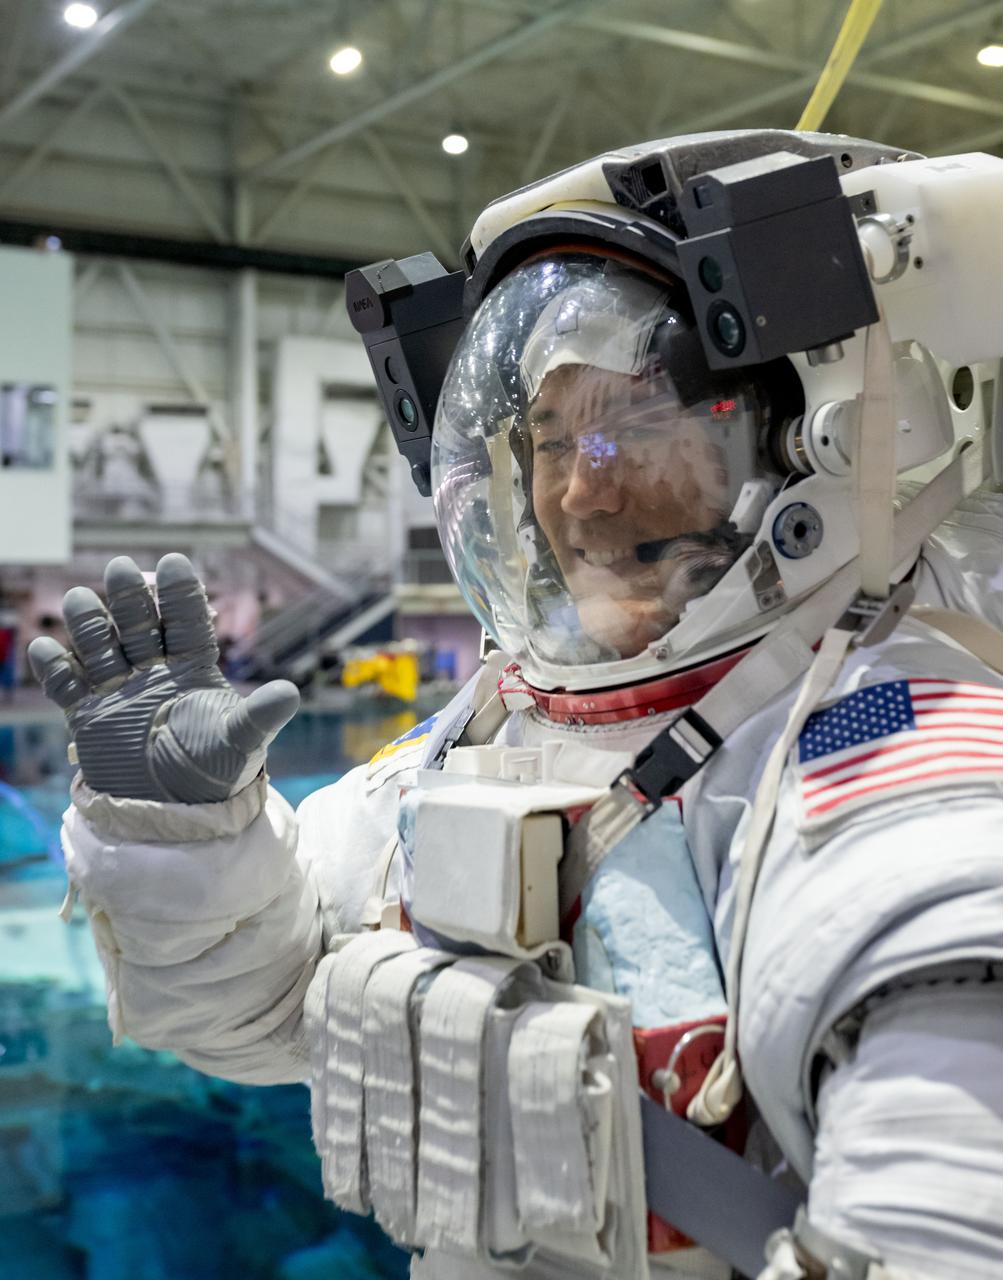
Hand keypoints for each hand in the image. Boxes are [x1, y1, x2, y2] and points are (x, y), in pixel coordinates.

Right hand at [28, 554, 299, 803]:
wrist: (179, 812)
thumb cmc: (217, 771)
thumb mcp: (241, 742)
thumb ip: (259, 716)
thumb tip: (291, 694)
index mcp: (192, 669)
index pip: (186, 623)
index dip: (180, 594)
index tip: (173, 561)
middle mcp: (154, 672)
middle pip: (139, 625)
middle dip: (131, 598)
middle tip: (120, 567)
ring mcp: (119, 690)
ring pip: (101, 647)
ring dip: (91, 624)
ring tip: (81, 599)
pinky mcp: (89, 716)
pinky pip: (67, 686)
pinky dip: (55, 669)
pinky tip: (46, 649)